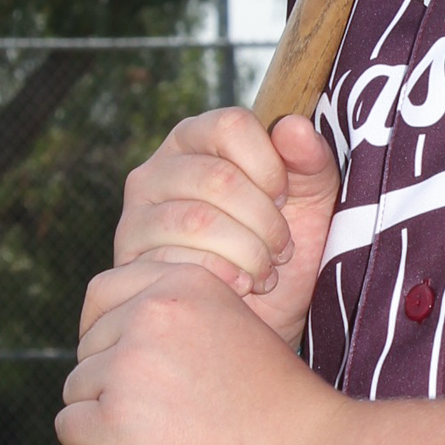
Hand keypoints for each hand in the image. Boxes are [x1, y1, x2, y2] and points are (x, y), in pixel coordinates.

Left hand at [56, 258, 340, 444]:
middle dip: (105, 379)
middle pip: (88, 345)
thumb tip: (131, 336)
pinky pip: (71, 429)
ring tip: (150, 440)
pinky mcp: (115, 421)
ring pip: (77, 388)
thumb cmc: (282, 408)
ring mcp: (130, 366)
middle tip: (151, 415)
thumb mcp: (238, 330)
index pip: (103, 292)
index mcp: (186, 282)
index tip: (119, 361)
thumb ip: (189, 320)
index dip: (103, 330)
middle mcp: (153, 313)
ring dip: (98, 415)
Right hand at [111, 106, 338, 345]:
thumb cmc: (282, 248)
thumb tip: (294, 127)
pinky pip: (178, 262)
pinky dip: (223, 278)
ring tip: (264, 271)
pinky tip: (240, 287)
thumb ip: (311, 160)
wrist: (259, 318)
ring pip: (199, 221)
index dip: (270, 166)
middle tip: (282, 248)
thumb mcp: (313, 200)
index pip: (230, 125)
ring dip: (248, 253)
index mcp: (198, 139)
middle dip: (265, 221)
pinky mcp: (131, 261)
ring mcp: (138, 215)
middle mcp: (159, 169)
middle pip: (218, 178)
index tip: (285, 197)